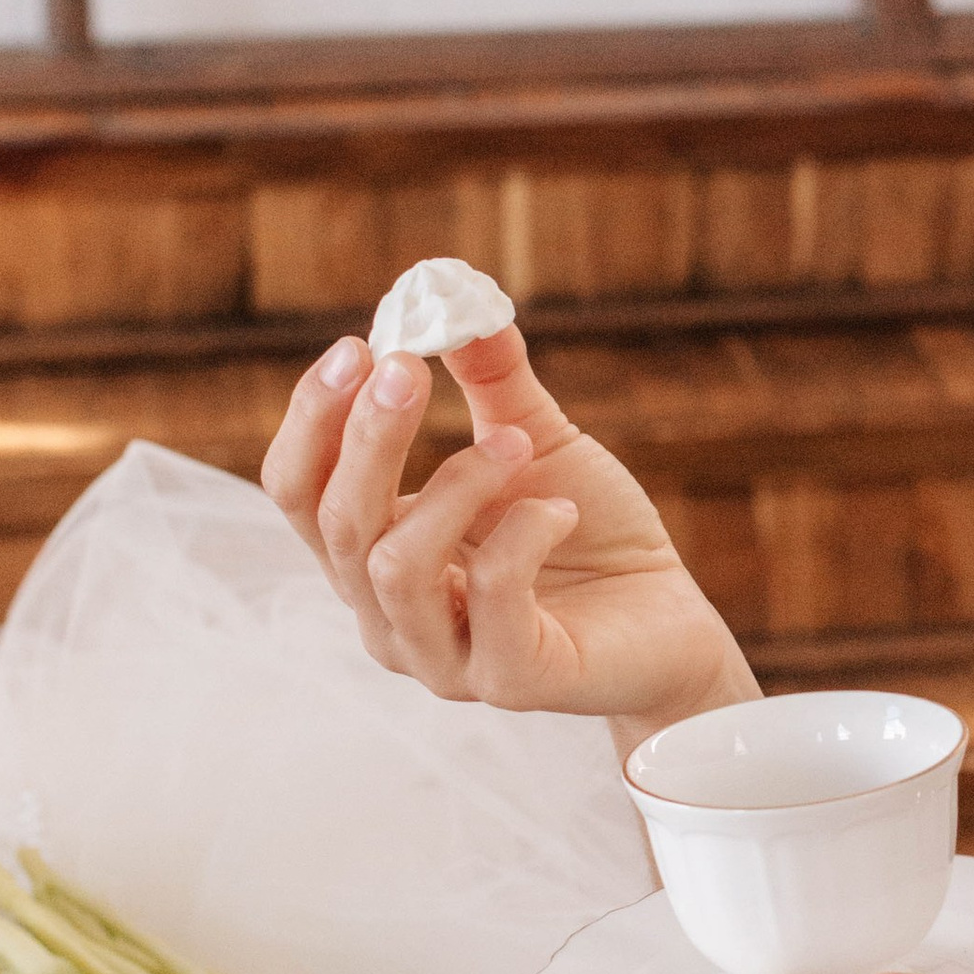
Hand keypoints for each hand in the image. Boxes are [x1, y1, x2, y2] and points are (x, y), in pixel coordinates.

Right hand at [261, 325, 756, 743]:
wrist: (673, 625)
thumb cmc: (591, 537)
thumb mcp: (535, 441)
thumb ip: (490, 379)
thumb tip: (451, 293)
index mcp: (374, 555)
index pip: (300, 490)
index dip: (314, 417)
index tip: (359, 344)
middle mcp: (389, 615)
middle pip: (336, 523)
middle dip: (368, 437)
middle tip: (409, 369)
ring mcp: (443, 658)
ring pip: (395, 566)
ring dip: (452, 484)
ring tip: (517, 444)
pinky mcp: (510, 680)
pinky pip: (492, 596)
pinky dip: (524, 534)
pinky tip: (562, 509)